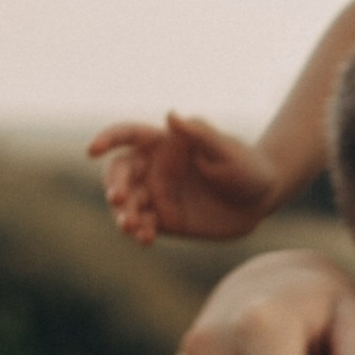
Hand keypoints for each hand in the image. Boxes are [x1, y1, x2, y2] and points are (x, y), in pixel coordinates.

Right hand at [89, 112, 279, 248]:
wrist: (261, 199)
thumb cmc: (246, 166)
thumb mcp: (227, 150)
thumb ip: (200, 134)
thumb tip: (171, 116)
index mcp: (163, 144)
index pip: (127, 136)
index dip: (107, 139)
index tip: (93, 150)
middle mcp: (154, 168)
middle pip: (119, 173)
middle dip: (114, 185)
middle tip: (119, 199)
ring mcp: (157, 195)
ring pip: (127, 203)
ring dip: (123, 213)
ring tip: (130, 225)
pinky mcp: (165, 220)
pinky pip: (144, 226)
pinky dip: (140, 232)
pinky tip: (144, 238)